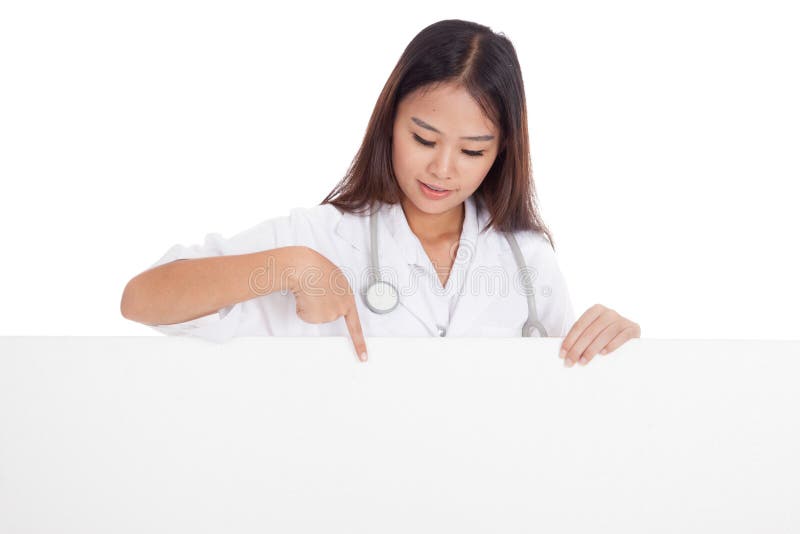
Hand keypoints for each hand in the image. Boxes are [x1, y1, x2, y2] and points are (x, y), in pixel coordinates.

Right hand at [284, 247, 368, 361]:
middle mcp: (340, 310)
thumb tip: (330, 298)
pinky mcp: (314, 316)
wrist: (305, 268)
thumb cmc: (318, 268)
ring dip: (311, 305)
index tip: (363, 357)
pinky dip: (302, 307)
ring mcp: (328, 315)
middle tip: (319, 292)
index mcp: (349, 299)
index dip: (359, 344)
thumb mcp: (335, 279)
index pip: (356, 327)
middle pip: (330, 316)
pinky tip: (304, 296)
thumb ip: (338, 292)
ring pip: (317, 316)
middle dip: (322, 306)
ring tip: (311, 291)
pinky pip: (306, 315)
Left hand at [559, 304, 639, 366]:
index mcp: (595, 310)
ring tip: (584, 361)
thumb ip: (582, 337)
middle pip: (590, 332)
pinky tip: (604, 354)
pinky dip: (612, 345)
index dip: (569, 340)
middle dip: (577, 348)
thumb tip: (565, 353)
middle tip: (570, 362)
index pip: (579, 325)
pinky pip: (622, 336)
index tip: (562, 354)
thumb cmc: (606, 334)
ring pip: (604, 335)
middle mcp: (609, 312)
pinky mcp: (633, 328)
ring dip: (592, 350)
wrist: (629, 332)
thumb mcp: (593, 331)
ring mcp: (622, 320)